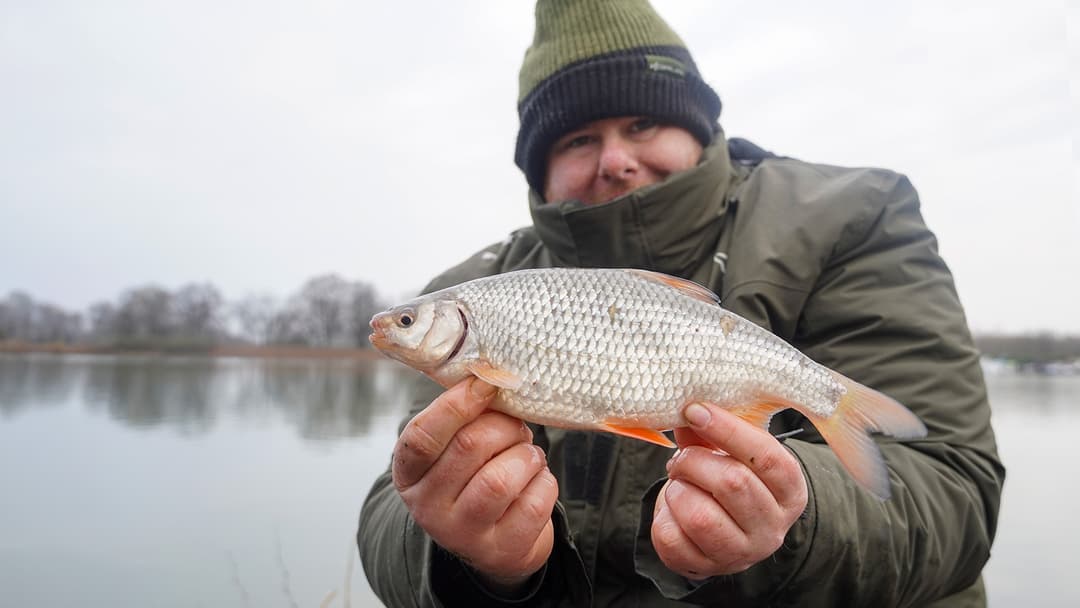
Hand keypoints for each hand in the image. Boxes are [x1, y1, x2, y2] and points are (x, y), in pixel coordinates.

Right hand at [392, 377, 557, 590]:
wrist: (494, 542)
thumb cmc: (474, 478)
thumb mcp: (453, 450)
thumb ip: (463, 417)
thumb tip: (490, 377)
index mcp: (409, 474)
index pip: (423, 435)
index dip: (458, 403)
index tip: (487, 383)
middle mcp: (428, 508)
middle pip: (470, 446)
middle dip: (505, 427)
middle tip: (516, 428)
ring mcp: (462, 534)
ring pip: (501, 478)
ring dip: (527, 456)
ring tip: (528, 456)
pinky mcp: (501, 551)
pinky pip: (534, 503)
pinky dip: (544, 482)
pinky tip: (536, 482)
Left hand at [652, 403, 807, 578]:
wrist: (715, 529)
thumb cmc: (727, 481)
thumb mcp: (728, 453)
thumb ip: (711, 431)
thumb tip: (689, 410)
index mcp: (790, 491)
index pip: (767, 457)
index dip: (728, 429)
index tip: (696, 410)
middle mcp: (772, 528)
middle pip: (732, 482)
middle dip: (695, 462)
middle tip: (682, 459)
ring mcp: (741, 554)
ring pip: (699, 515)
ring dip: (678, 490)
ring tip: (679, 485)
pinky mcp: (705, 568)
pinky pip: (671, 537)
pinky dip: (662, 516)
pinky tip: (673, 510)